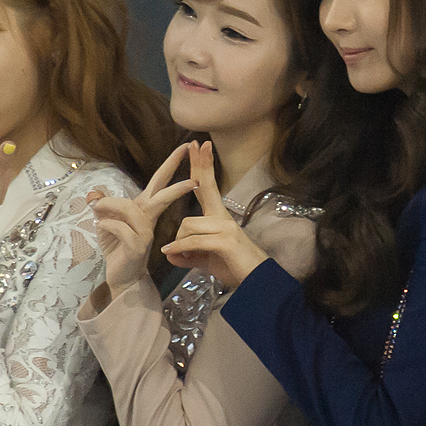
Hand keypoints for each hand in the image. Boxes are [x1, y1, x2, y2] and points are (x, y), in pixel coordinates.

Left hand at [91, 142, 198, 298]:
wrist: (119, 275)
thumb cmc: (116, 247)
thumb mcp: (104, 221)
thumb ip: (101, 205)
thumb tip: (93, 192)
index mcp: (144, 208)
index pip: (159, 182)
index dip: (171, 164)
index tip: (185, 147)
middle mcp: (148, 218)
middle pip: (162, 191)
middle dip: (173, 169)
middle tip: (187, 149)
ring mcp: (145, 233)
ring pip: (133, 209)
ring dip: (111, 205)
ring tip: (96, 209)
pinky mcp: (137, 247)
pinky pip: (121, 228)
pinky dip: (106, 225)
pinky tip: (100, 227)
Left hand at [160, 141, 269, 288]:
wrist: (256, 282)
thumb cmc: (234, 267)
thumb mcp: (205, 259)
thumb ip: (187, 254)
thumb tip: (169, 254)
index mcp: (218, 217)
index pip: (207, 187)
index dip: (203, 167)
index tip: (199, 147)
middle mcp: (223, 218)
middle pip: (207, 186)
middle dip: (201, 165)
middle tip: (196, 143)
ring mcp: (225, 228)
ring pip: (188, 225)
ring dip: (179, 242)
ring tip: (179, 256)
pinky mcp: (225, 241)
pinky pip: (193, 240)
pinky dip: (180, 249)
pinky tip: (173, 254)